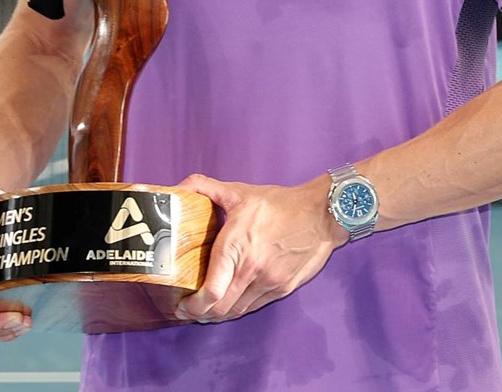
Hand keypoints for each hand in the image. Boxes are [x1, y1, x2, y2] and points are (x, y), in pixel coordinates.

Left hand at [173, 174, 345, 324]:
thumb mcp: (240, 192)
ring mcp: (269, 282)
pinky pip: (254, 306)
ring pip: (237, 311)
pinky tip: (232, 305)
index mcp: (235, 246)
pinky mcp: (283, 288)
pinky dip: (239, 309)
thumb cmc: (281, 204)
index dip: (192, 306)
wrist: (323, 213)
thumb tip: (179, 187)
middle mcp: (251, 269)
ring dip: (219, 314)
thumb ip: (205, 187)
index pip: (210, 291)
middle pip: (220, 308)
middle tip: (188, 310)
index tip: (181, 305)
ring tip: (207, 310)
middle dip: (200, 314)